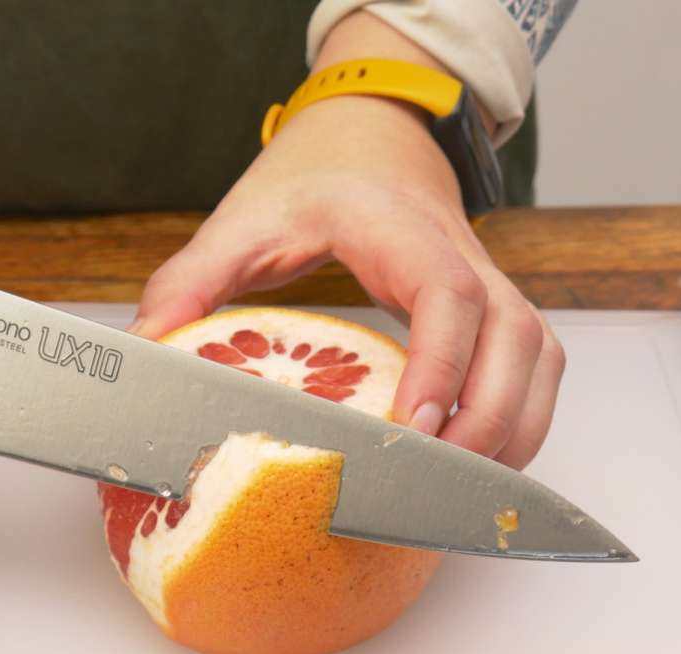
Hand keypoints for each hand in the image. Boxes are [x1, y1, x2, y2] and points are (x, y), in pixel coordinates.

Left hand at [132, 16, 562, 469]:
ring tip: (461, 493)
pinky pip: (534, 365)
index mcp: (395, 227)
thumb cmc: (308, 179)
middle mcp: (460, 252)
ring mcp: (488, 280)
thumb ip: (187, 284)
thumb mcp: (239, 222)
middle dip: (487, 418)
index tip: (413, 428)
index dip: (440, 363)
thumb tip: (142, 354)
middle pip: (514, 334)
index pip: (446, 293)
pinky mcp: (496, 308)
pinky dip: (520, 419)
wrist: (368, 132)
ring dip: (514, 427)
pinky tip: (480, 467)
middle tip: (434, 484)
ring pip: (538, 355)